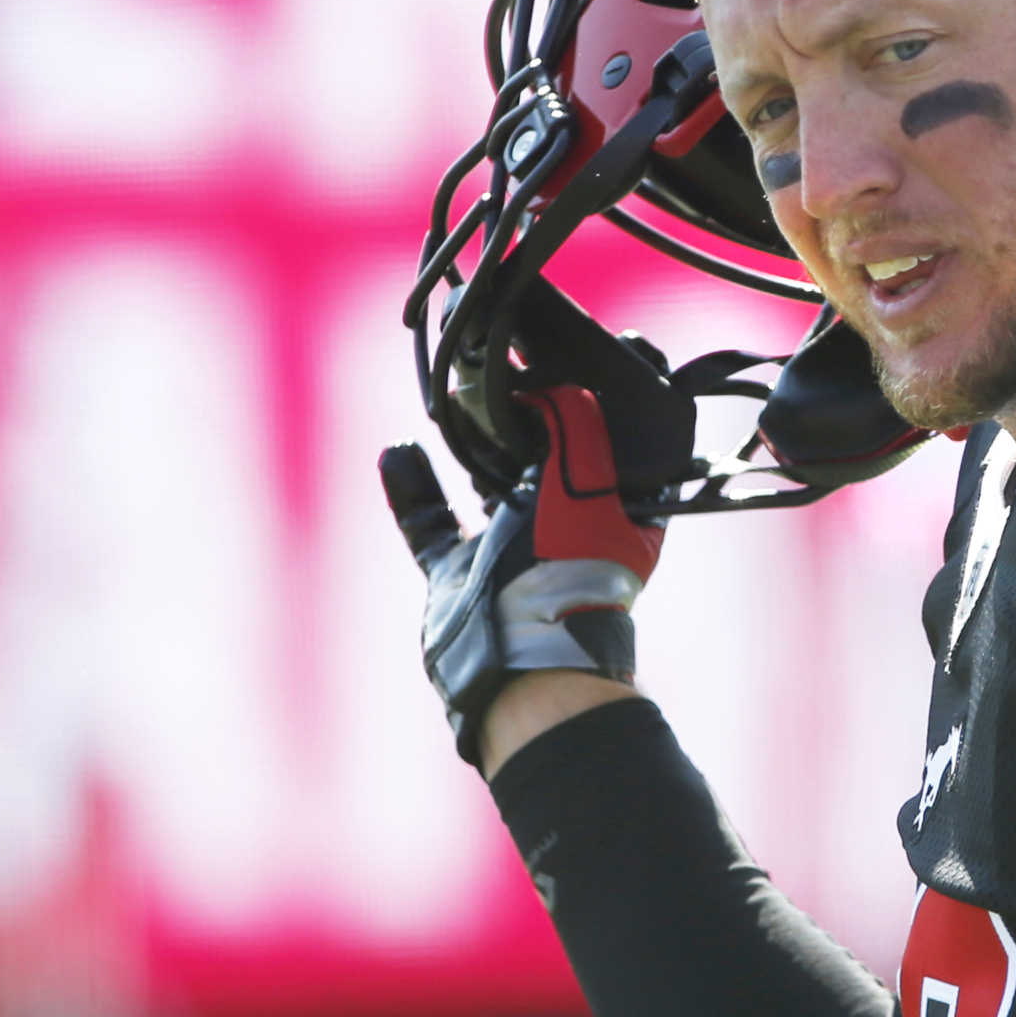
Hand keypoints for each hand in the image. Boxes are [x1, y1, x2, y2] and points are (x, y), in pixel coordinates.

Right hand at [379, 385, 666, 763]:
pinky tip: (400, 453)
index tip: (566, 356)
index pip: (608, 439)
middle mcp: (567, 527)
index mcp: (615, 509)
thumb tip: (543, 388)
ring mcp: (510, 552)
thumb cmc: (565, 569)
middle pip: (542, 455)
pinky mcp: (459, 575)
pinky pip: (431, 521)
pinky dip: (413, 487)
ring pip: (485, 483)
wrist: (516, 661)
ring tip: (449, 399)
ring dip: (467, 443)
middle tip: (497, 368)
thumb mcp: (583, 480)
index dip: (590, 397)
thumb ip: (570, 420)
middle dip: (521, 413)